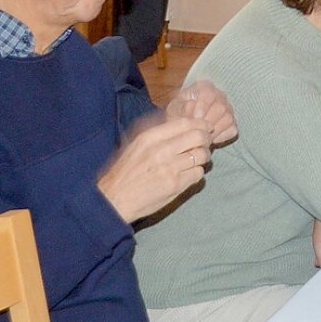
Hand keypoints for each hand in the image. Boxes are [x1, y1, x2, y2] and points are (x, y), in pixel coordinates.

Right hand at [97, 116, 213, 222]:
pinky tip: (188, 174)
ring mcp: (170, 168)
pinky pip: (198, 174)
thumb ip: (159, 133)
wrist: (114, 199)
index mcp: (150, 137)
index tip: (205, 128)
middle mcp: (162, 150)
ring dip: (203, 157)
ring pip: (202, 155)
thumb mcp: (137, 144)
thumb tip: (185, 123)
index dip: (200, 124)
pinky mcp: (176, 185)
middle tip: (203, 144)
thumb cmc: (126, 171)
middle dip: (206, 139)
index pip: (185, 123)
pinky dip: (197, 173)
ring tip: (195, 160)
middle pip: (199, 137)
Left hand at [164, 80, 236, 144]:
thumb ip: (181, 108)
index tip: (194, 118)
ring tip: (201, 135)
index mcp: (204, 87)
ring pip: (228, 118)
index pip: (209, 94)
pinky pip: (232, 130)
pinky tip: (209, 138)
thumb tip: (193, 109)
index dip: (203, 106)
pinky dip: (220, 136)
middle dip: (207, 121)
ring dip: (213, 130)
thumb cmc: (179, 113)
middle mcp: (219, 95)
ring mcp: (228, 109)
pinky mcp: (232, 122)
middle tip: (197, 130)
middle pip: (221, 107)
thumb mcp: (174, 109)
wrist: (184, 124)